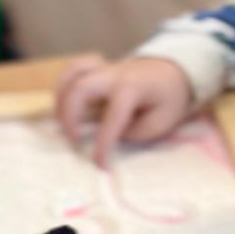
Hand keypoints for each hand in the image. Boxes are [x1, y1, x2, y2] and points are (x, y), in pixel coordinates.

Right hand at [55, 53, 193, 166]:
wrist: (173, 72)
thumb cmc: (168, 100)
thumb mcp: (160, 123)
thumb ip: (133, 131)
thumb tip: (108, 135)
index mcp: (134, 87)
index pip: (113, 116)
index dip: (103, 144)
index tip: (100, 165)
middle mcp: (115, 73)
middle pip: (81, 87)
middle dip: (70, 117)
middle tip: (74, 141)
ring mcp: (104, 68)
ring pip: (72, 74)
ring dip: (61, 100)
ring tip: (64, 123)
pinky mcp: (97, 70)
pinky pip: (74, 69)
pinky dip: (64, 86)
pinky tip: (65, 105)